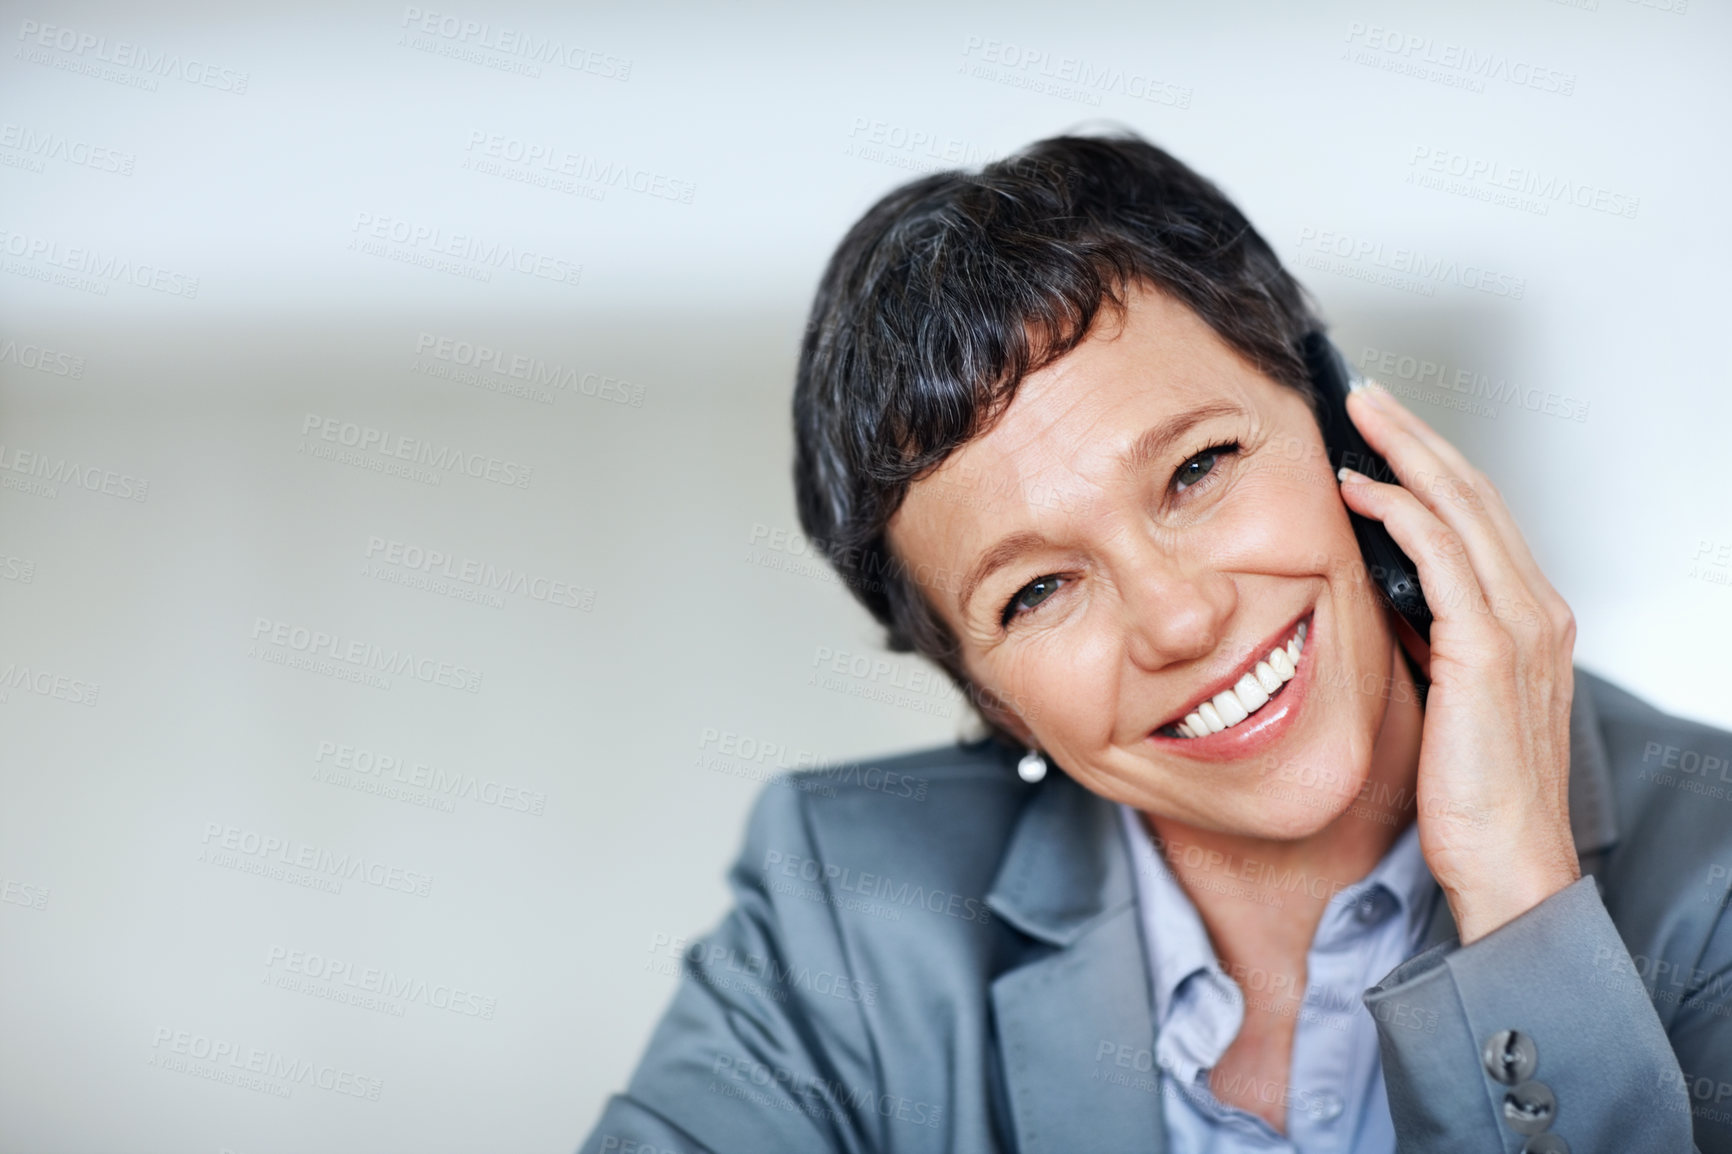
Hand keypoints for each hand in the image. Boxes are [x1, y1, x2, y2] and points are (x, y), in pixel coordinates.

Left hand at [1337, 381, 1579, 943]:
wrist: (1508, 862)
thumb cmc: (1474, 792)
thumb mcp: (1447, 693)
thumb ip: (1429, 636)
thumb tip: (1382, 591)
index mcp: (1530, 618)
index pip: (1481, 516)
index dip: (1433, 465)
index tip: (1384, 431)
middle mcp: (1537, 610)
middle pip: (1476, 494)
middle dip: (1417, 436)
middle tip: (1366, 395)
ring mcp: (1520, 625)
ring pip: (1462, 508)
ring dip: (1406, 453)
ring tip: (1357, 416)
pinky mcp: (1488, 649)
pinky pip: (1442, 556)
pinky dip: (1401, 512)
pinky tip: (1360, 490)